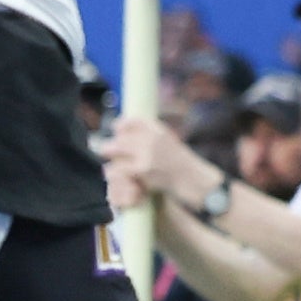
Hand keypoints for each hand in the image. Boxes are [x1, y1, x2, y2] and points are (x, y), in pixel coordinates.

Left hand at [97, 114, 217, 209]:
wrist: (192, 180)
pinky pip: (118, 167)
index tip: (116, 131)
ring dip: (110, 156)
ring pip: (115, 149)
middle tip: (108, 150)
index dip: (120, 125)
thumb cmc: (178, 162)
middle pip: (120, 136)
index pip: (131, 120)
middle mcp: (152, 138)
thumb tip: (124, 129)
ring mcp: (146, 153)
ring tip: (112, 163)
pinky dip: (115, 172)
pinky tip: (117, 175)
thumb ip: (149, 134)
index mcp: (158, 130)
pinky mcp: (142, 170)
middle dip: (111, 144)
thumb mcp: (166, 141)